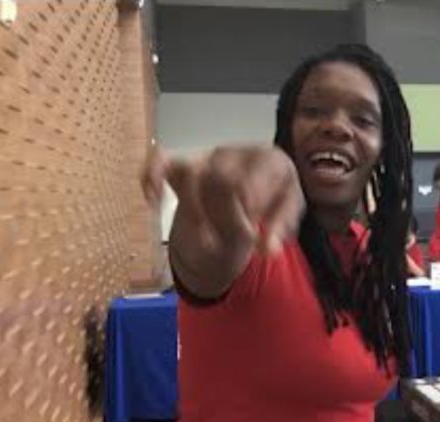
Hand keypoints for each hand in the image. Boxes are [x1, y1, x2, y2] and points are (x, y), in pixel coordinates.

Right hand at [144, 145, 304, 254]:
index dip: (246, 213)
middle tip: (237, 240)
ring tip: (208, 244)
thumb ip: (280, 229)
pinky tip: (153, 200)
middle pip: (220, 182)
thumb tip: (267, 251)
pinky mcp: (185, 164)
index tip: (252, 235)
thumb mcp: (288, 211)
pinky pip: (160, 161)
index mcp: (266, 159)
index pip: (249, 183)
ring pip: (191, 176)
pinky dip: (151, 177)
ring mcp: (208, 157)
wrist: (262, 178)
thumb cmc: (275, 194)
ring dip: (196, 214)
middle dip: (226, 218)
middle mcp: (235, 153)